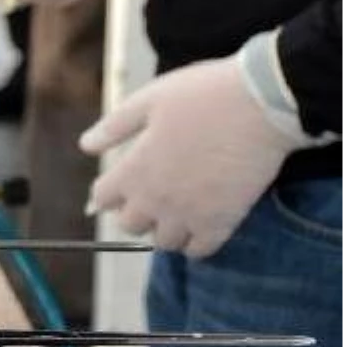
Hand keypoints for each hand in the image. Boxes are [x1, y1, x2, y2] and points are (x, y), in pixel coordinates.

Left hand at [82, 58, 303, 256]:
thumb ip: (115, 127)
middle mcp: (156, 199)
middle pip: (129, 225)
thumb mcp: (149, 99)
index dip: (108, 190)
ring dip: (164, 228)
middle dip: (134, 211)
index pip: (102, 197)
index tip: (118, 183)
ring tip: (177, 208)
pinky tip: (201, 222)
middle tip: (151, 193)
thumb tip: (85, 146)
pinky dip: (196, 242)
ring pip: (163, 242)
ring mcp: (189, 215)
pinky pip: (200, 250)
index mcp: (134, 169)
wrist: (260, 103)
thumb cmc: (202, 95)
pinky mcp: (222, 222)